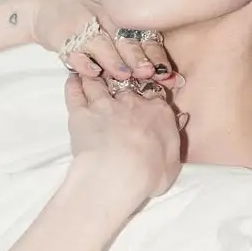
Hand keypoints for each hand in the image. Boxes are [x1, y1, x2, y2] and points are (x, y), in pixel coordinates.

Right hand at [26, 0, 183, 87]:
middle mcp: (103, 20)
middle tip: (150, 73)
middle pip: (124, 40)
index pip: (141, 35)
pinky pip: (74, 51)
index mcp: (118, 18)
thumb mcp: (108, 23)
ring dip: (113, 60)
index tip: (167, 72)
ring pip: (101, 45)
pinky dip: (82, 62)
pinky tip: (92, 72)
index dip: (155, 54)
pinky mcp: (62, 37)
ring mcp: (82, 27)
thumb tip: (156, 71)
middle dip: (139, 58)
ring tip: (125, 75)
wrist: (45, 6)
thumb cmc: (83, 18)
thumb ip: (129, 44)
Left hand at [63, 72, 189, 198]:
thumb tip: (179, 121)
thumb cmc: (150, 173)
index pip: (155, 95)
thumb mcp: (173, 162)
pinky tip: (73, 81)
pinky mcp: (81, 113)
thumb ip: (174, 138)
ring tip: (90, 76)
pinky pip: (75, 93)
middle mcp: (132, 102)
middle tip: (116, 86)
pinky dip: (73, 86)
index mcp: (158, 112)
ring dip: (94, 79)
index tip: (146, 101)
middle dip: (121, 83)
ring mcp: (104, 105)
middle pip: (125, 84)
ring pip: (98, 83)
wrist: (119, 173)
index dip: (149, 97)